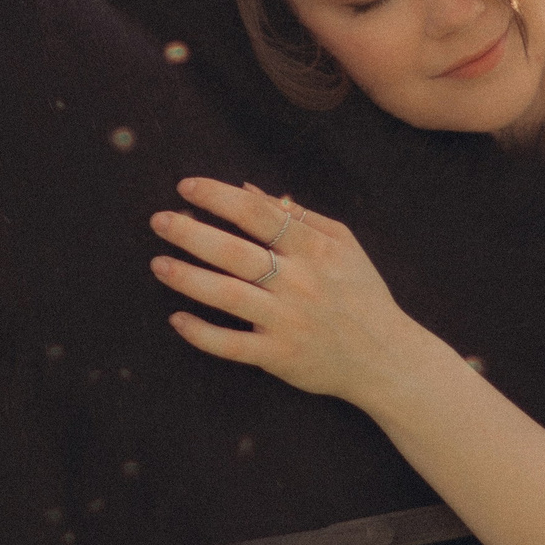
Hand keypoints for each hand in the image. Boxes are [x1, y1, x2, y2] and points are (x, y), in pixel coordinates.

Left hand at [148, 177, 431, 406]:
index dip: (220, 197)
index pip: (259, 215)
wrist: (386, 358)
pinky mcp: (279, 356)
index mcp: (316, 250)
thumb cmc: (361, 294)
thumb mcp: (343, 245)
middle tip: (159, 220)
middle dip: (192, 233)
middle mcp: (300, 283)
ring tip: (158, 264)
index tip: (186, 187)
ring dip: (188, 278)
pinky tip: (177, 319)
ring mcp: (288, 321)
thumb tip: (247, 190)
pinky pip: (232, 344)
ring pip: (228, 296)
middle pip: (235, 252)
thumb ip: (299, 216)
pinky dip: (202, 333)